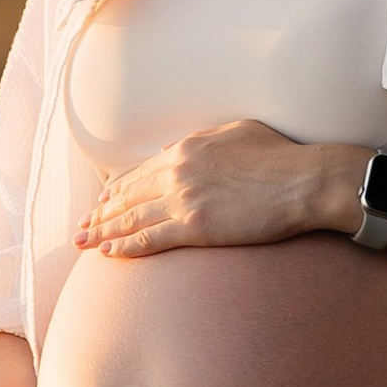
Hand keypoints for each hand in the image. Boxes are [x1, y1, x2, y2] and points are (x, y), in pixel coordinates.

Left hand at [79, 121, 346, 256]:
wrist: (305, 180)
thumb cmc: (280, 156)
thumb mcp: (236, 132)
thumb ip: (201, 139)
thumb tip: (172, 150)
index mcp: (186, 148)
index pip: (140, 172)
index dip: (117, 190)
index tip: (102, 202)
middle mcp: (177, 172)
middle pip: (128, 196)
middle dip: (101, 214)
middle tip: (82, 228)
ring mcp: (184, 200)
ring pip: (132, 218)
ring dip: (104, 232)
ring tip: (83, 243)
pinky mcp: (196, 227)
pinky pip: (150, 238)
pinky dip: (126, 246)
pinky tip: (108, 254)